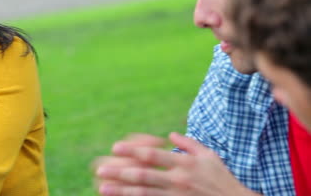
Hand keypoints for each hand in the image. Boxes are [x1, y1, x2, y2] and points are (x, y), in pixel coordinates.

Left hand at [94, 133, 260, 195]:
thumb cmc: (223, 178)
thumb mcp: (209, 156)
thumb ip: (189, 143)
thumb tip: (170, 134)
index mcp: (184, 163)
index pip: (153, 155)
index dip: (132, 150)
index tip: (115, 147)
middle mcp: (178, 180)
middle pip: (143, 175)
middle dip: (119, 172)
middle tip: (100, 169)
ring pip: (143, 193)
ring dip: (121, 191)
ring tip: (103, 188)